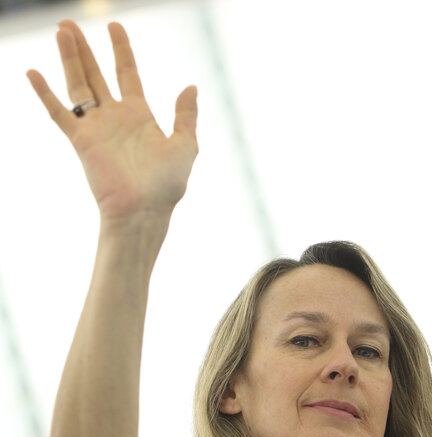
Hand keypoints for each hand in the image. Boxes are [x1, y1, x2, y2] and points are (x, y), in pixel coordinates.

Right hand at [27, 20, 197, 225]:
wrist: (144, 210)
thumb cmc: (167, 184)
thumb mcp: (185, 145)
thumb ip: (186, 116)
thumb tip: (191, 86)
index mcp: (140, 115)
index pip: (127, 74)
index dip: (121, 50)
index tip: (114, 26)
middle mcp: (115, 118)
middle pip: (96, 74)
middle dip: (84, 49)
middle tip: (69, 23)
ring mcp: (97, 128)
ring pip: (78, 85)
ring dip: (69, 59)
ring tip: (61, 31)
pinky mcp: (82, 141)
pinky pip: (60, 114)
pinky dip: (45, 94)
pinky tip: (32, 73)